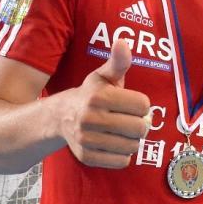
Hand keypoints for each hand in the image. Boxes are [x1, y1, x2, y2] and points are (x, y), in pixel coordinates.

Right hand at [58, 39, 151, 167]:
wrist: (59, 117)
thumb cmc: (90, 95)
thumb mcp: (103, 76)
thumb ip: (118, 62)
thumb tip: (122, 41)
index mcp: (99, 96)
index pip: (144, 105)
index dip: (142, 105)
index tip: (132, 104)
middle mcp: (91, 118)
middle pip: (140, 128)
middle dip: (140, 124)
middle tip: (130, 120)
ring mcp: (87, 139)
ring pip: (133, 146)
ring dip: (132, 140)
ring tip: (122, 132)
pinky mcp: (86, 156)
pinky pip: (121, 161)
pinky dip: (122, 155)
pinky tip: (114, 144)